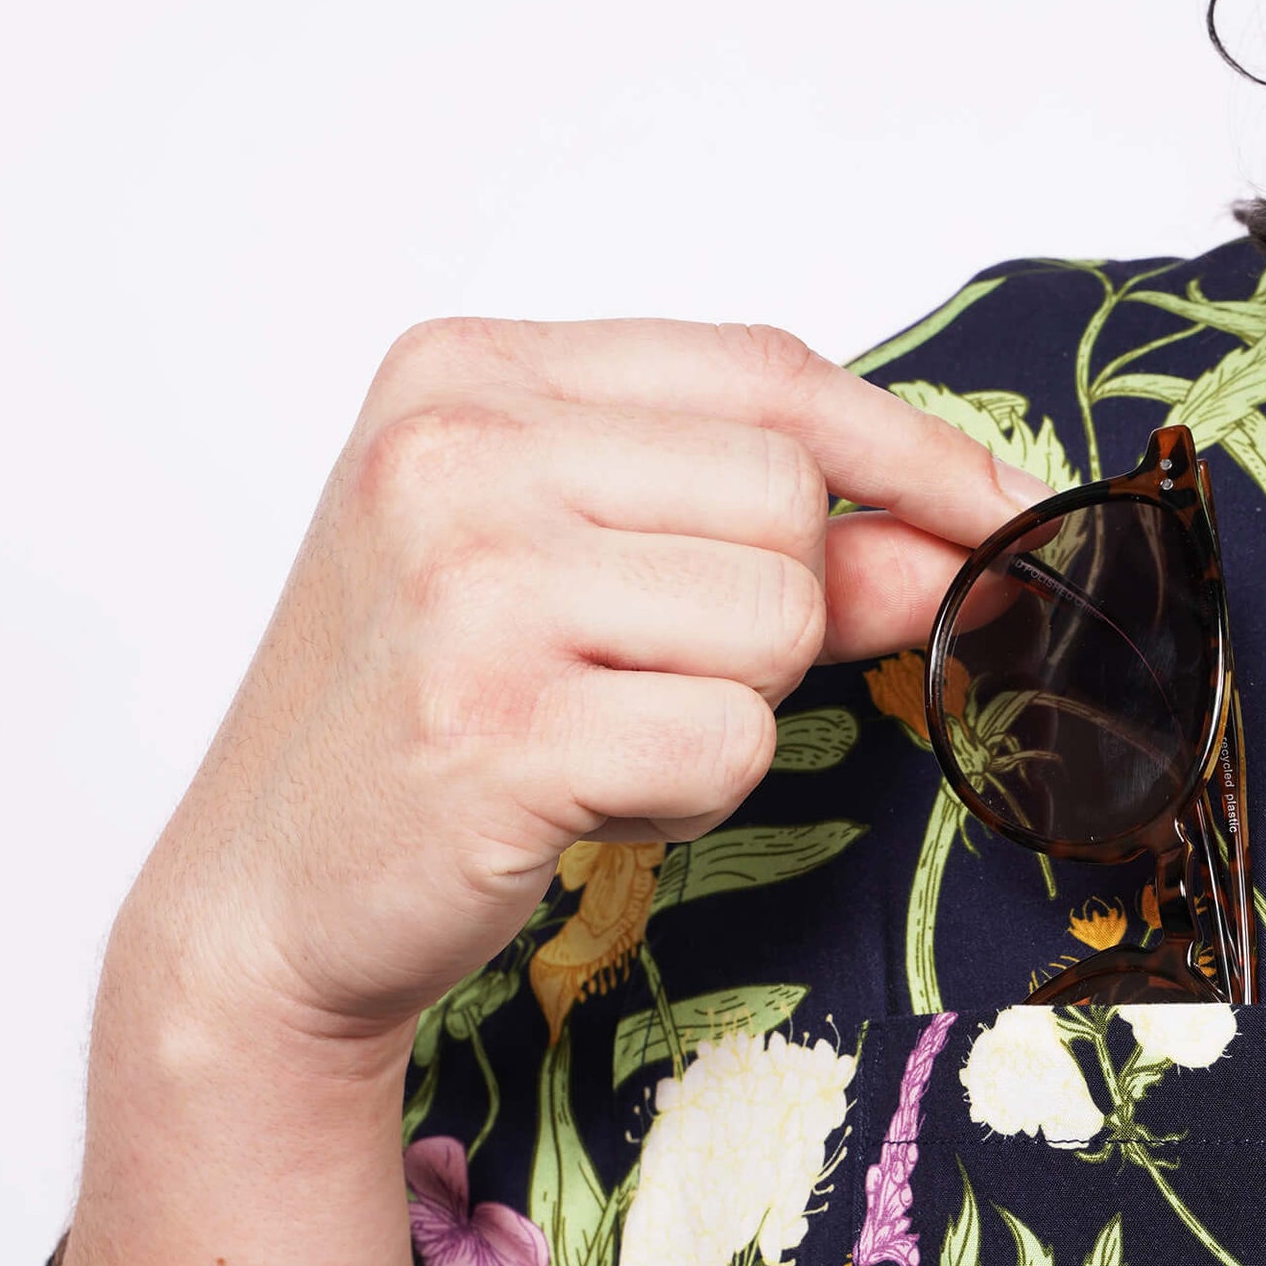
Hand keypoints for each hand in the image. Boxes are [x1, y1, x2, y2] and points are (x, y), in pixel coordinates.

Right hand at [124, 315, 1042, 1053]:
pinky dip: (691, 796)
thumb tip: (946, 542)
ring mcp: (468, 583)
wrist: (266, 895)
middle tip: (646, 679)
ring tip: (599, 738)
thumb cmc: (419, 723)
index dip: (909, 451)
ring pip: (777, 619)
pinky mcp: (499, 724)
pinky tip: (586, 801)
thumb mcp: (574, 583)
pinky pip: (732, 742)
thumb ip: (754, 540)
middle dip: (773, 616)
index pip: (763, 370)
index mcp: (464, 375)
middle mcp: (454, 451)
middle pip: (787, 498)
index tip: (999, 514)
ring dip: (729, 711)